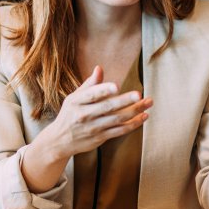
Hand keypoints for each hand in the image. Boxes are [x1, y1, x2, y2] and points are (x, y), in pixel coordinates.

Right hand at [22, 66, 151, 192]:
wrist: (60, 140)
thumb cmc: (69, 114)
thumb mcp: (74, 98)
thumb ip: (89, 85)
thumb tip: (99, 68)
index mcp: (77, 102)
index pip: (92, 95)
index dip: (103, 90)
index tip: (116, 86)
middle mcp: (85, 115)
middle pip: (108, 107)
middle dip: (124, 101)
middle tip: (139, 94)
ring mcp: (93, 128)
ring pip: (117, 119)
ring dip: (135, 111)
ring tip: (148, 102)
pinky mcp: (100, 138)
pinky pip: (120, 130)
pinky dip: (133, 124)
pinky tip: (143, 116)